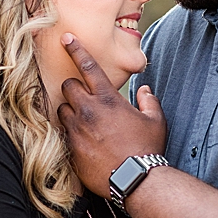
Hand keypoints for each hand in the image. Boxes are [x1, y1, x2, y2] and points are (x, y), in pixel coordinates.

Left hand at [55, 35, 167, 196]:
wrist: (135, 179)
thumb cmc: (147, 148)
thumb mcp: (156, 121)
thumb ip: (149, 101)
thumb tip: (145, 90)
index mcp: (108, 99)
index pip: (87, 66)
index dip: (76, 49)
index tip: (66, 38)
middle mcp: (88, 111)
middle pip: (68, 86)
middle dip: (74, 88)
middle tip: (85, 97)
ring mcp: (76, 130)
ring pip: (62, 109)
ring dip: (71, 111)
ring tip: (85, 121)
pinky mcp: (70, 148)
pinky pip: (62, 133)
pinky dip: (70, 132)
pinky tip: (83, 140)